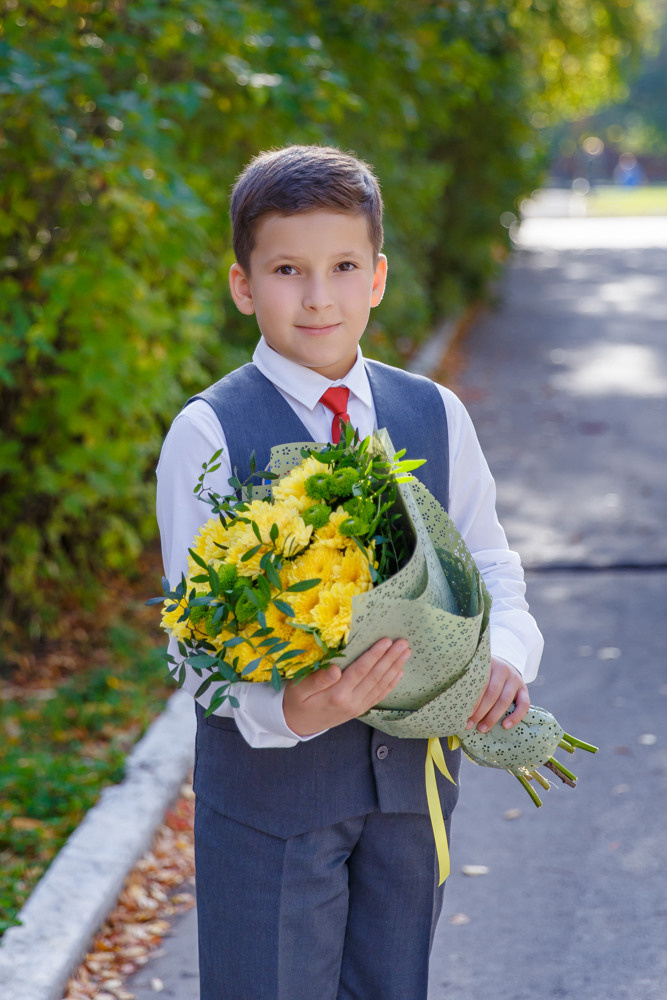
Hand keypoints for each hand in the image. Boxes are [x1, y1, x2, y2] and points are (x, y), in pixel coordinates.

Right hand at [283, 638, 409, 737]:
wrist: (297, 724)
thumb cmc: (296, 700)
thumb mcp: (300, 688)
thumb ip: (318, 680)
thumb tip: (335, 669)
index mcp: (337, 694)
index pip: (361, 671)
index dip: (375, 655)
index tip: (386, 641)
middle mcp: (351, 701)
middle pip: (375, 676)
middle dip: (391, 658)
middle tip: (403, 643)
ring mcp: (357, 707)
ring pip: (380, 685)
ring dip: (394, 668)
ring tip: (406, 653)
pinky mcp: (359, 710)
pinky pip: (378, 696)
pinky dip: (390, 684)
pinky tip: (399, 673)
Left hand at [466, 656, 529, 733]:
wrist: (506, 665)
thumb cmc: (486, 674)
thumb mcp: (478, 672)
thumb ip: (470, 683)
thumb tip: (455, 706)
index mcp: (488, 664)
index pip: (480, 683)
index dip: (471, 700)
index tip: (462, 713)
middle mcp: (502, 669)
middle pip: (491, 693)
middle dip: (479, 711)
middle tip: (469, 724)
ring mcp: (515, 679)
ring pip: (504, 700)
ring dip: (493, 717)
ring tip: (482, 728)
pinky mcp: (524, 689)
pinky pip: (524, 704)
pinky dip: (515, 716)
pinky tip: (505, 725)